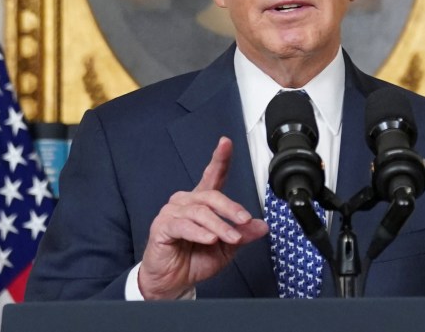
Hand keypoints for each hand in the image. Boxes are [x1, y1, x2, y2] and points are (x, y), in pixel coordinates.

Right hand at [137, 136, 267, 298]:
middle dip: (231, 208)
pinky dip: (199, 232)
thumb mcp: (226, 248)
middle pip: (212, 196)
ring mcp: (172, 212)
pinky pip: (183, 225)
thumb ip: (242, 234)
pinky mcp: (162, 226)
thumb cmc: (195, 260)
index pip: (213, 175)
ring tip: (230, 238)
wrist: (173, 282)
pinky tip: (209, 239)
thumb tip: (262, 225)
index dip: (219, 158)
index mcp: (202, 202)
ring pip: (200, 212)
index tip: (226, 142)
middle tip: (244, 220)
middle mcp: (186, 202)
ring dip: (219, 225)